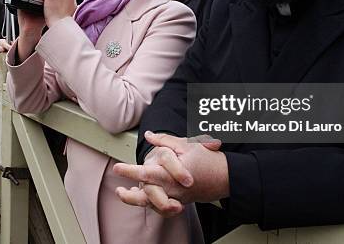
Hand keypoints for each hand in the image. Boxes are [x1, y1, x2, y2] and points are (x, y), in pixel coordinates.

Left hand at [113, 132, 227, 216]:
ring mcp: (176, 197)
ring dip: (136, 201)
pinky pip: (162, 208)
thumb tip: (149, 135)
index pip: (147, 174)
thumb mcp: (187, 144)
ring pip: (153, 205)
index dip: (130, 171)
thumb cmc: (207, 159)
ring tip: (122, 194)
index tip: (117, 168)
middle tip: (118, 190)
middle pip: (147, 195)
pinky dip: (150, 204)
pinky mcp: (180, 201)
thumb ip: (165, 140)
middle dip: (130, 195)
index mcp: (172, 174)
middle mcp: (172, 189)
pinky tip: (139, 196)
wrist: (226, 177)